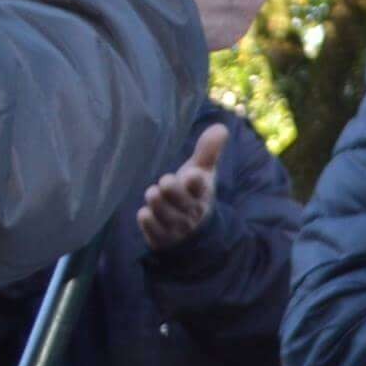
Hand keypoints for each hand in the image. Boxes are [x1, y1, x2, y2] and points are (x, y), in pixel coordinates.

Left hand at [137, 121, 228, 249]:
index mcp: (202, 193)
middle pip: (183, 203)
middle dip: (173, 191)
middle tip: (165, 182)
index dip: (196, 182)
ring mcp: (178, 227)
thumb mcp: (202, 172)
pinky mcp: (163, 238)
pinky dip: (149, 223)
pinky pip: (155, 233)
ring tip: (153, 194)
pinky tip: (145, 214)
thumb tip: (220, 127)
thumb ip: (208, 151)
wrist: (192, 230)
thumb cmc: (192, 193)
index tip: (192, 175)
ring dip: (158, 204)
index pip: (201, 188)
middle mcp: (191, 212)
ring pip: (167, 217)